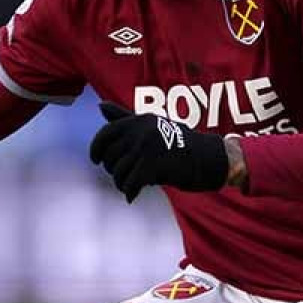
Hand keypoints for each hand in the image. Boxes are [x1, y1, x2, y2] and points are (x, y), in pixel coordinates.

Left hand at [89, 101, 229, 201]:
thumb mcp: (151, 125)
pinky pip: (131, 182)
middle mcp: (140, 131)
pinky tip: (132, 197)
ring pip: (119, 171)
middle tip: (122, 177)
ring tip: (129, 187)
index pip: (106, 133)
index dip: (96, 148)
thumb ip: (125, 117)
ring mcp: (147, 148)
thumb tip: (100, 105)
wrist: (207, 157)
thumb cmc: (178, 143)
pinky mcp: (154, 165)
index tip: (96, 160)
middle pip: (110, 156)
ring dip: (121, 183)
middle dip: (113, 170)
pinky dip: (129, 192)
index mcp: (139, 121)